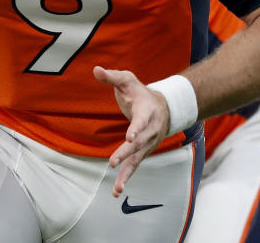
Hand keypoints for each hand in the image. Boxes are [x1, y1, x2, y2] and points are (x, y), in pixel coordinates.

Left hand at [93, 66, 169, 196]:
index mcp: (147, 111)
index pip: (142, 121)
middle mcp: (150, 130)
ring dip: (127, 173)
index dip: (136, 128)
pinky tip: (116, 191)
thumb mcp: (127, 80)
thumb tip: (95, 69)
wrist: (164, 108)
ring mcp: (148, 143)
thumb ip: (112, 76)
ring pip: (137, 159)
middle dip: (126, 153)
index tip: (130, 136)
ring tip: (117, 188)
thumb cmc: (140, 93)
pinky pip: (134, 166)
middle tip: (113, 161)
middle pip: (138, 143)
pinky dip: (126, 178)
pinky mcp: (143, 152)